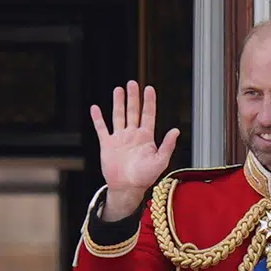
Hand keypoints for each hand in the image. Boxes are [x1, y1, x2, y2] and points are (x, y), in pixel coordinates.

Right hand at [90, 80, 179, 220]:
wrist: (127, 188)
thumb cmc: (145, 178)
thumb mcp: (160, 161)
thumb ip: (167, 145)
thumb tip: (176, 130)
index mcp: (146, 137)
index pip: (148, 115)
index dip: (149, 102)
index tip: (149, 88)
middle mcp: (132, 135)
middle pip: (133, 111)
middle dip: (133, 97)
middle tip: (132, 83)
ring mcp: (119, 139)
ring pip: (118, 116)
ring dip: (118, 103)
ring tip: (118, 90)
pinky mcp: (107, 145)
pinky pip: (102, 129)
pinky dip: (98, 119)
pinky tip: (95, 108)